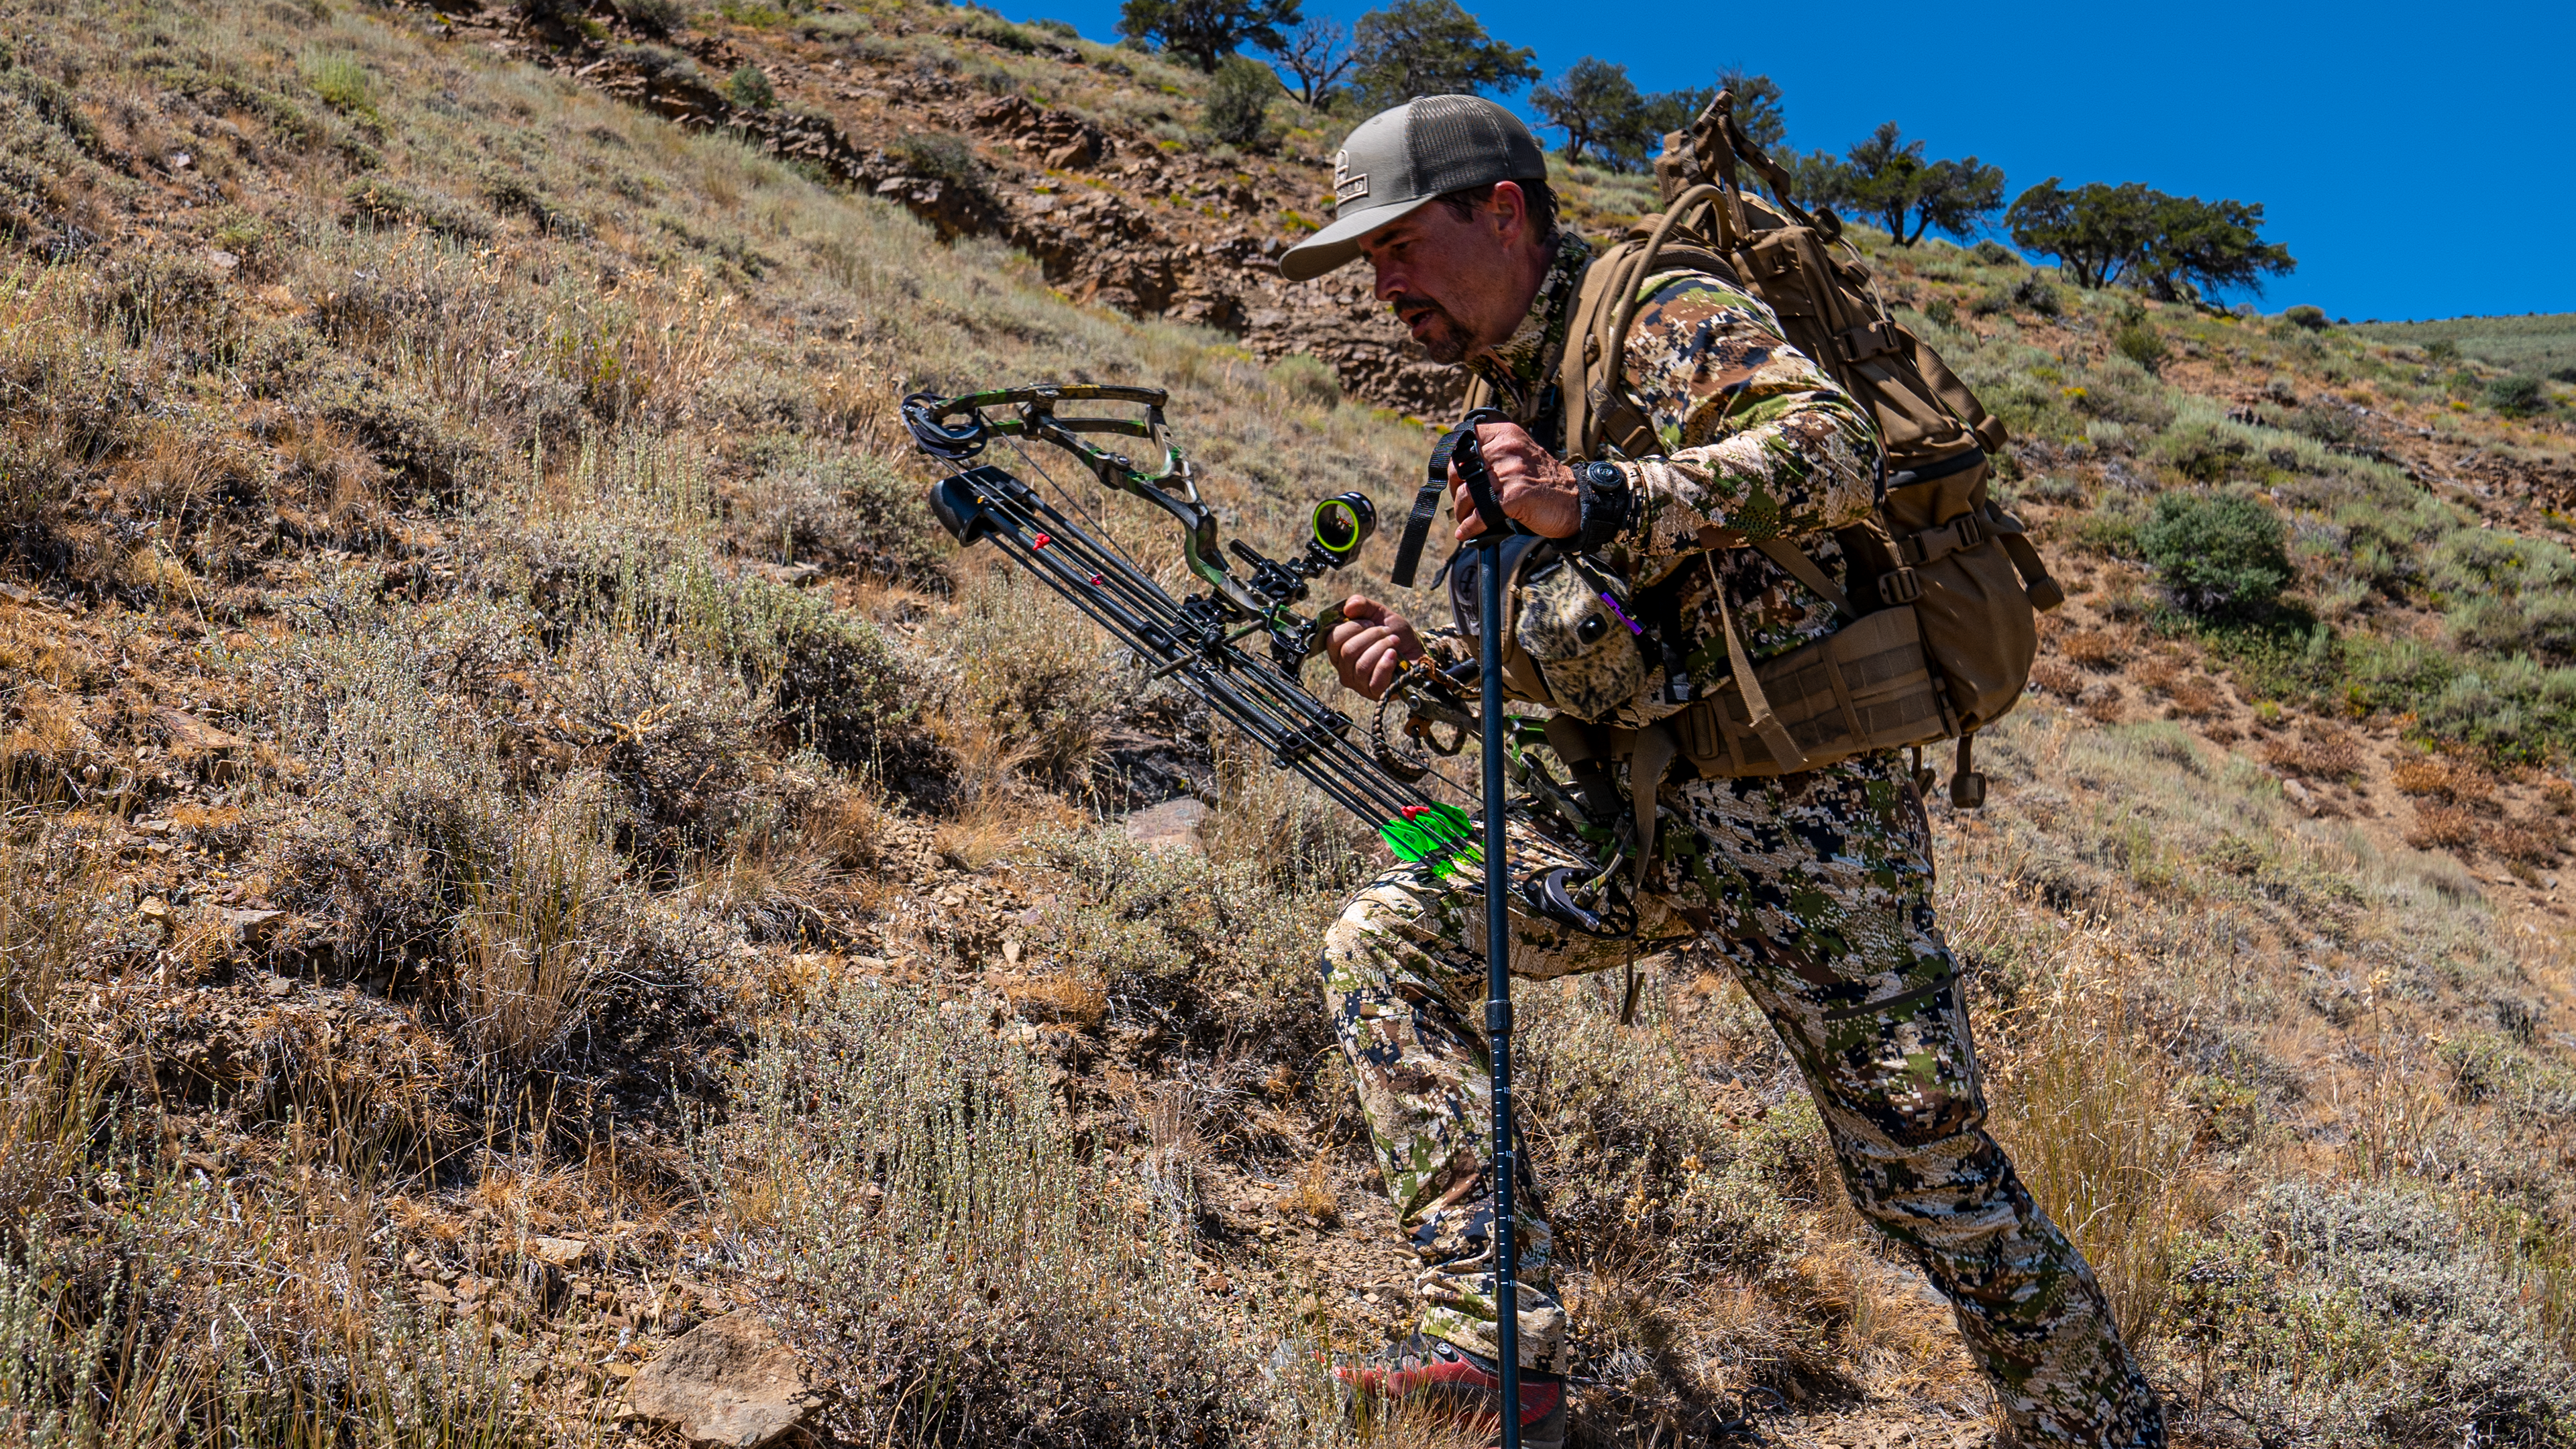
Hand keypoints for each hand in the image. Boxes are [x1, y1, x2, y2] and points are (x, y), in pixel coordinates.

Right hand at [1323, 594, 1424, 700]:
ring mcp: (1358, 683)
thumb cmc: (1394, 633)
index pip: (1332, 639)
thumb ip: (1361, 605)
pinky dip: (1385, 664)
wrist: (1416, 650)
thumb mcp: (1378, 613)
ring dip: (1381, 647)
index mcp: (1339, 650)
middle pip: (1348, 651)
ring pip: (1361, 665)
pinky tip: (1394, 655)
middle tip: (1386, 631)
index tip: (1370, 622)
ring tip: (1394, 641)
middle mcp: (1344, 668)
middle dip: (1371, 636)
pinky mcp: (1374, 693)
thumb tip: (1348, 607)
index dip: (1351, 627)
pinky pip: (1374, 680)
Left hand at [1451, 421, 1580, 541]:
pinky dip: (1470, 526)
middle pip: (1460, 470)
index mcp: (1506, 435)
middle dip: (1455, 490)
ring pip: (1467, 493)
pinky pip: (1480, 514)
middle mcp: (1507, 449)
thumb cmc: (1544, 482)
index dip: (1455, 463)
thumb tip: (1457, 469)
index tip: (1457, 478)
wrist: (1574, 501)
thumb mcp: (1518, 456)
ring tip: (1465, 518)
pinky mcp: (1514, 496)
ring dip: (1461, 511)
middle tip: (1461, 501)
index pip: (1465, 441)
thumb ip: (1492, 455)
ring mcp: (1510, 472)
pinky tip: (1468, 532)